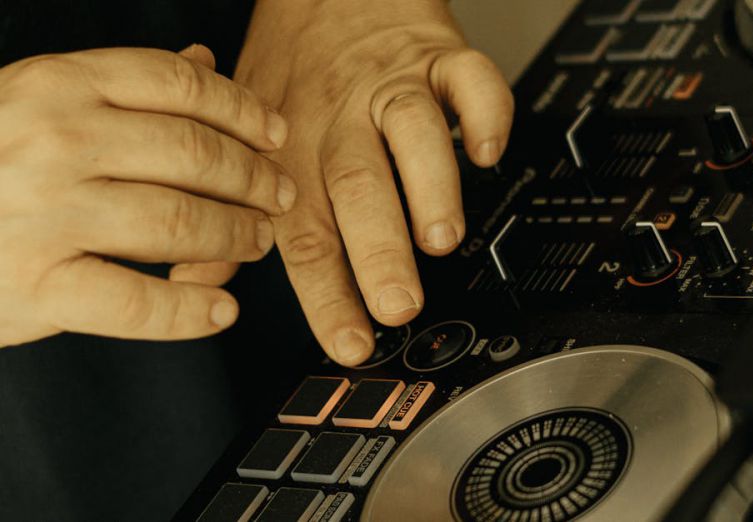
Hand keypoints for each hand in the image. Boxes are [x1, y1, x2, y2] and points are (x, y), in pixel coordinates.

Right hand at [0, 45, 296, 346]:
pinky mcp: (35, 286)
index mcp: (56, 85)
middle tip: (278, 198)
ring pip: (179, 222)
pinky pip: (138, 302)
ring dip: (236, 236)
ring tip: (256, 242)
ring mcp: (44, 213)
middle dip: (253, 178)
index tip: (276, 136)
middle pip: (193, 153)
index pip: (178, 85)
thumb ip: (122, 84)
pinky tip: (221, 312)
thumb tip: (206, 58)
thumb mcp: (38, 99)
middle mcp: (54, 140)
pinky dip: (191, 312)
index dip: (243, 111)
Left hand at [236, 0, 513, 364]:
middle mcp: (342, 123)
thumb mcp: (244, 138)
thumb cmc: (293, 67)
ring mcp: (393, 88)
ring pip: (412, 134)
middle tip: (397, 302)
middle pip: (357, 189)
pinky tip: (487, 150)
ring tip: (439, 236)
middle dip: (377, 252)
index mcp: (294, 153)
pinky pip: (471, 79)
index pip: (305, 234)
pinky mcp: (439, 56)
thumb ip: (229, 214)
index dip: (327, 295)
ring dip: (428, 186)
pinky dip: (485, 113)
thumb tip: (199, 282)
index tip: (352, 343)